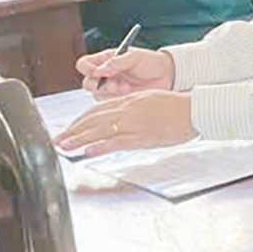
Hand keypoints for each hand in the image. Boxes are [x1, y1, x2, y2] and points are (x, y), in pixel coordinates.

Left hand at [54, 91, 194, 155]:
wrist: (195, 110)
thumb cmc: (177, 106)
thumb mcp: (150, 100)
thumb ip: (132, 107)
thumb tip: (117, 117)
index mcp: (129, 100)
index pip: (97, 110)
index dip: (80, 120)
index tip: (69, 128)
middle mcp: (128, 110)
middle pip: (93, 119)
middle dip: (73, 130)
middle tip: (58, 139)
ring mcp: (134, 124)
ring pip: (100, 130)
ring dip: (79, 138)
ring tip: (63, 146)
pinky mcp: (143, 137)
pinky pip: (117, 142)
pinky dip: (101, 146)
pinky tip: (88, 151)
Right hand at [77, 46, 175, 95]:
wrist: (166, 75)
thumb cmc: (150, 62)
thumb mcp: (135, 57)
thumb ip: (117, 62)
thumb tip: (100, 70)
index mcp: (105, 60)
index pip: (84, 64)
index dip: (88, 69)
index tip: (99, 72)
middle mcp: (104, 75)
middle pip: (86, 83)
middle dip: (99, 85)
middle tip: (115, 85)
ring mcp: (110, 89)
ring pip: (97, 95)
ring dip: (111, 93)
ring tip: (127, 88)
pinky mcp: (118, 100)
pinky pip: (109, 104)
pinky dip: (117, 100)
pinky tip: (129, 94)